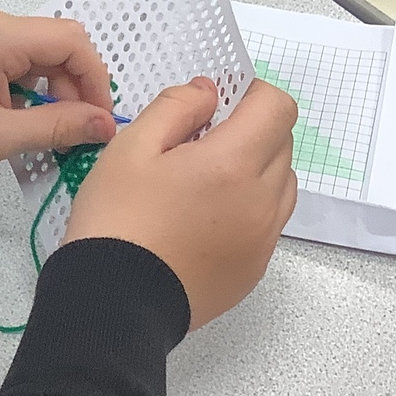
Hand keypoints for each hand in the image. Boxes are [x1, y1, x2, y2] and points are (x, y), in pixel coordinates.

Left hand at [0, 4, 118, 176]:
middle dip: (70, 85)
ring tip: (36, 126)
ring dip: (45, 83)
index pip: (72, 41)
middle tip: (68, 131)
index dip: (95, 80)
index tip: (97, 120)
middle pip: (53, 41)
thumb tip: (106, 124)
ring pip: (31, 45)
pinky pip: (6, 46)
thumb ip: (56, 127)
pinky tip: (10, 109)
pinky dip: (20, 76)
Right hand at [65, 79, 297, 331]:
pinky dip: (249, 208)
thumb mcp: (131, 147)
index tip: (219, 103)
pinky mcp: (255, 268)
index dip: (252, 93)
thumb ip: (176, 107)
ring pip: (281, 184)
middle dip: (250, 130)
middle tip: (199, 143)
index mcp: (233, 163)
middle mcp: (262, 200)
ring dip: (255, 169)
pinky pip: (268, 222)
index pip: (278, 107)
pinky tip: (204, 220)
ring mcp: (263, 239)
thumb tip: (209, 92)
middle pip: (282, 143)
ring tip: (204, 183)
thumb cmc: (117, 220)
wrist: (113, 303)